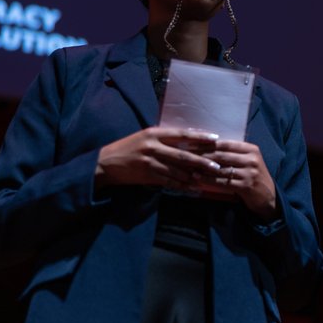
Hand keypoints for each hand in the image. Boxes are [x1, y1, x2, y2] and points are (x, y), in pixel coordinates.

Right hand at [95, 127, 218, 189]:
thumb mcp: (145, 137)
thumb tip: (191, 137)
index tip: (215, 139)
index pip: (182, 134)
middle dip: (201, 161)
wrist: (105, 163)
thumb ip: (165, 138)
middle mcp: (153, 145)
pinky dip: (182, 186)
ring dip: (193, 176)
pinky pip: (168, 181)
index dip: (199, 137)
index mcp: (154, 133)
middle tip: (217, 166)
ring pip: (177, 170)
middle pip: (182, 154)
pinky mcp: (146, 175)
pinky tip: (192, 189)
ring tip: (208, 179)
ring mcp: (149, 161)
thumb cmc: (128, 148)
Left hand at [197, 140, 278, 220]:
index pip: (225, 143)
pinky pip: (223, 182)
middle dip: (202, 155)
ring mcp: (250, 173)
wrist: (269, 197)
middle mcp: (251, 159)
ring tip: (189, 168)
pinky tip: (198, 179)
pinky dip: (209, 180)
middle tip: (186, 155)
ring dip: (203, 169)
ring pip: (221, 169)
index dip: (207, 143)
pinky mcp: (246, 186)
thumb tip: (208, 146)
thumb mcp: (248, 162)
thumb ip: (233, 154)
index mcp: (251, 149)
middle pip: (222, 155)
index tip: (191, 143)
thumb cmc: (254, 177)